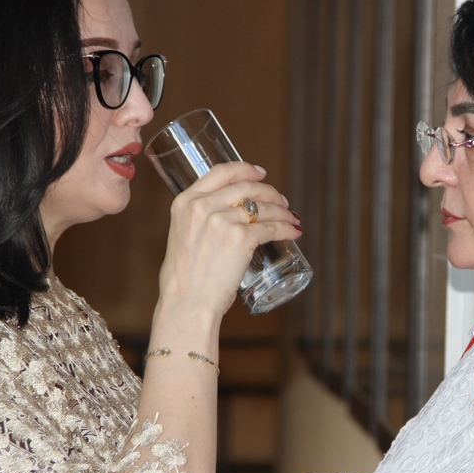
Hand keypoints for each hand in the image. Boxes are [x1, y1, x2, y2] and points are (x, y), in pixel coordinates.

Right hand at [156, 161, 301, 320]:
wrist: (186, 303)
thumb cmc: (183, 279)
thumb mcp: (181, 235)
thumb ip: (197, 220)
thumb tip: (220, 216)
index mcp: (186, 201)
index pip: (221, 172)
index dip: (245, 169)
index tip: (261, 173)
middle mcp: (203, 206)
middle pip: (247, 188)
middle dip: (270, 193)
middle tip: (281, 201)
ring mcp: (223, 221)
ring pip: (263, 208)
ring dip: (283, 212)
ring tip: (291, 218)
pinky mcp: (241, 239)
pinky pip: (271, 228)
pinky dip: (286, 229)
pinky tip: (293, 231)